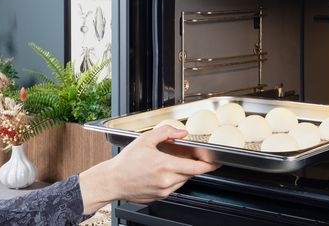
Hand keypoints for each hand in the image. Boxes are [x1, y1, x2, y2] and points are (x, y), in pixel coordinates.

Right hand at [79, 125, 218, 213]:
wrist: (111, 181)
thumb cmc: (125, 162)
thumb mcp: (145, 140)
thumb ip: (166, 132)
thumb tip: (182, 133)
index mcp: (165, 165)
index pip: (197, 168)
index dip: (210, 165)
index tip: (216, 162)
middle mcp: (166, 180)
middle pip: (191, 173)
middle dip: (193, 164)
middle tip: (190, 156)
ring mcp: (164, 190)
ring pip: (183, 180)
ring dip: (182, 171)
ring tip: (169, 163)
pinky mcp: (160, 196)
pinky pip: (174, 186)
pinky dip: (173, 178)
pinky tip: (162, 171)